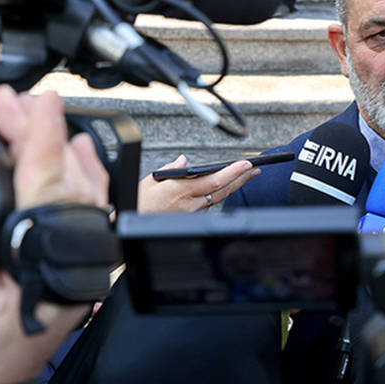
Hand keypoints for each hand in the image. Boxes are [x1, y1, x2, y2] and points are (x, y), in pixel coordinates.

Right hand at [0, 86, 108, 383]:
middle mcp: (72, 268)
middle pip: (69, 185)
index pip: (50, 191)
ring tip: (36, 117)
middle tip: (14, 101)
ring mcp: (75, 270)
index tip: (33, 102)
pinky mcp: (68, 271)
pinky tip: (63, 159)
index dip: (40, 140)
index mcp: (44, 271)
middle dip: (44, 136)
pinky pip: (81, 215)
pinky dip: (70, 180)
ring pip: (84, 198)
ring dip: (60, 154)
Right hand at [137, 154, 258, 212]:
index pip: (212, 180)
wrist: (129, 222)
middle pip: (221, 191)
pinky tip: (227, 188)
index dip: (231, 173)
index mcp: (179, 190)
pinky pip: (208, 206)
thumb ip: (170, 170)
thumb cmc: (139, 202)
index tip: (245, 165)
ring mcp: (191, 213)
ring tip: (247, 175)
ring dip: (233, 186)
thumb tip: (183, 161)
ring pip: (217, 199)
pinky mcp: (190, 219)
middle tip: (255, 169)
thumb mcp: (151, 181)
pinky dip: (219, 195)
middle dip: (241, 179)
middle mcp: (188, 203)